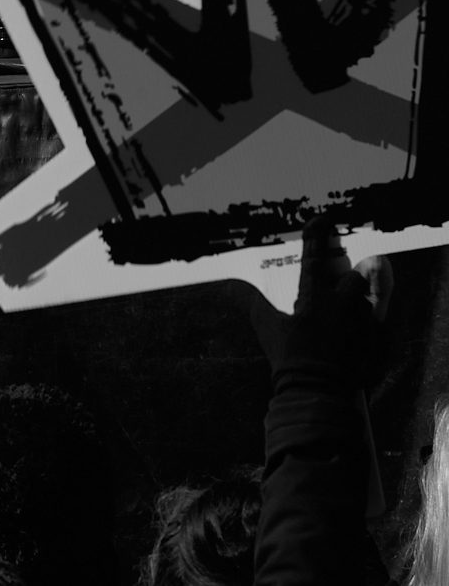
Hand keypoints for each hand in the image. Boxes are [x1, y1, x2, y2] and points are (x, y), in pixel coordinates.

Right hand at [256, 218, 387, 385]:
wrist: (316, 391)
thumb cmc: (289, 357)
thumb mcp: (267, 328)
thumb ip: (253, 302)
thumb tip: (232, 286)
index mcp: (313, 298)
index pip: (314, 259)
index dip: (317, 237)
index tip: (322, 220)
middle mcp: (342, 306)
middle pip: (354, 279)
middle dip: (349, 280)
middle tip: (340, 290)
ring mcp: (362, 323)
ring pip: (370, 300)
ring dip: (360, 304)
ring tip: (349, 317)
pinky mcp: (378, 342)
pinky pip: (380, 326)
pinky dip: (370, 329)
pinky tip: (357, 340)